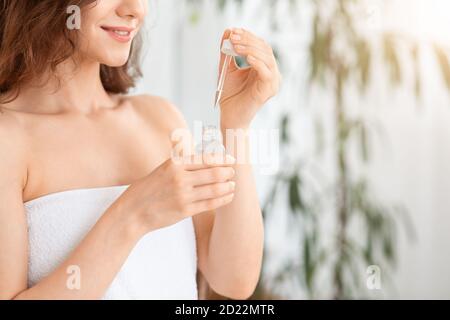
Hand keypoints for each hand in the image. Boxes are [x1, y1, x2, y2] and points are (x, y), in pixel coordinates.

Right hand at [116, 154, 235, 234]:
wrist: (133, 211)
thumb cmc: (150, 188)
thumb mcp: (163, 168)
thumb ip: (183, 162)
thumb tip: (208, 157)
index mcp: (175, 163)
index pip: (207, 158)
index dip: (223, 159)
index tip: (232, 160)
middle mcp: (180, 177)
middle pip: (215, 173)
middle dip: (228, 172)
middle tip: (233, 173)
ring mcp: (183, 195)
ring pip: (215, 189)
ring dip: (228, 186)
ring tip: (232, 185)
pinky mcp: (185, 211)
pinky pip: (211, 204)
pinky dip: (223, 199)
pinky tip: (228, 196)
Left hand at [218, 28, 281, 128]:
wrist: (230, 117)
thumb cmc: (230, 96)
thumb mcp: (227, 69)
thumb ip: (227, 52)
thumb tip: (228, 31)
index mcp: (264, 68)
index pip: (261, 46)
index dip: (248, 36)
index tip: (234, 31)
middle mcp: (272, 73)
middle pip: (265, 49)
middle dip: (248, 40)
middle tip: (233, 36)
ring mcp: (273, 82)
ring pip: (267, 58)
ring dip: (250, 49)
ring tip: (236, 45)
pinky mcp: (269, 90)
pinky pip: (266, 72)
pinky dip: (257, 62)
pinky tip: (247, 57)